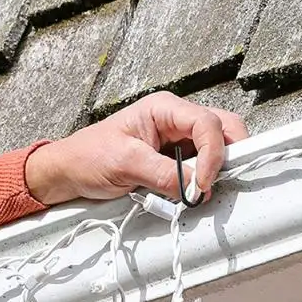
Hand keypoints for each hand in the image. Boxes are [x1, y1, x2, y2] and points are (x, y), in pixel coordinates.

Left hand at [25, 92, 248, 206]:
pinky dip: (206, 181)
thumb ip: (164, 174)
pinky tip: (194, 192)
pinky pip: (205, 167)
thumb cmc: (89, 157)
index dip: (214, 154)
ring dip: (218, 170)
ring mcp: (181, 140)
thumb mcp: (125, 164)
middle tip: (220, 182)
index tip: (202, 184)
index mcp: (165, 108)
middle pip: (225, 129)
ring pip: (220, 148)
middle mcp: (178, 120)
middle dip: (231, 155)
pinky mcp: (179, 160)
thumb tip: (196, 189)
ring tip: (202, 190)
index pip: (208, 123)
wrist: (71, 171)